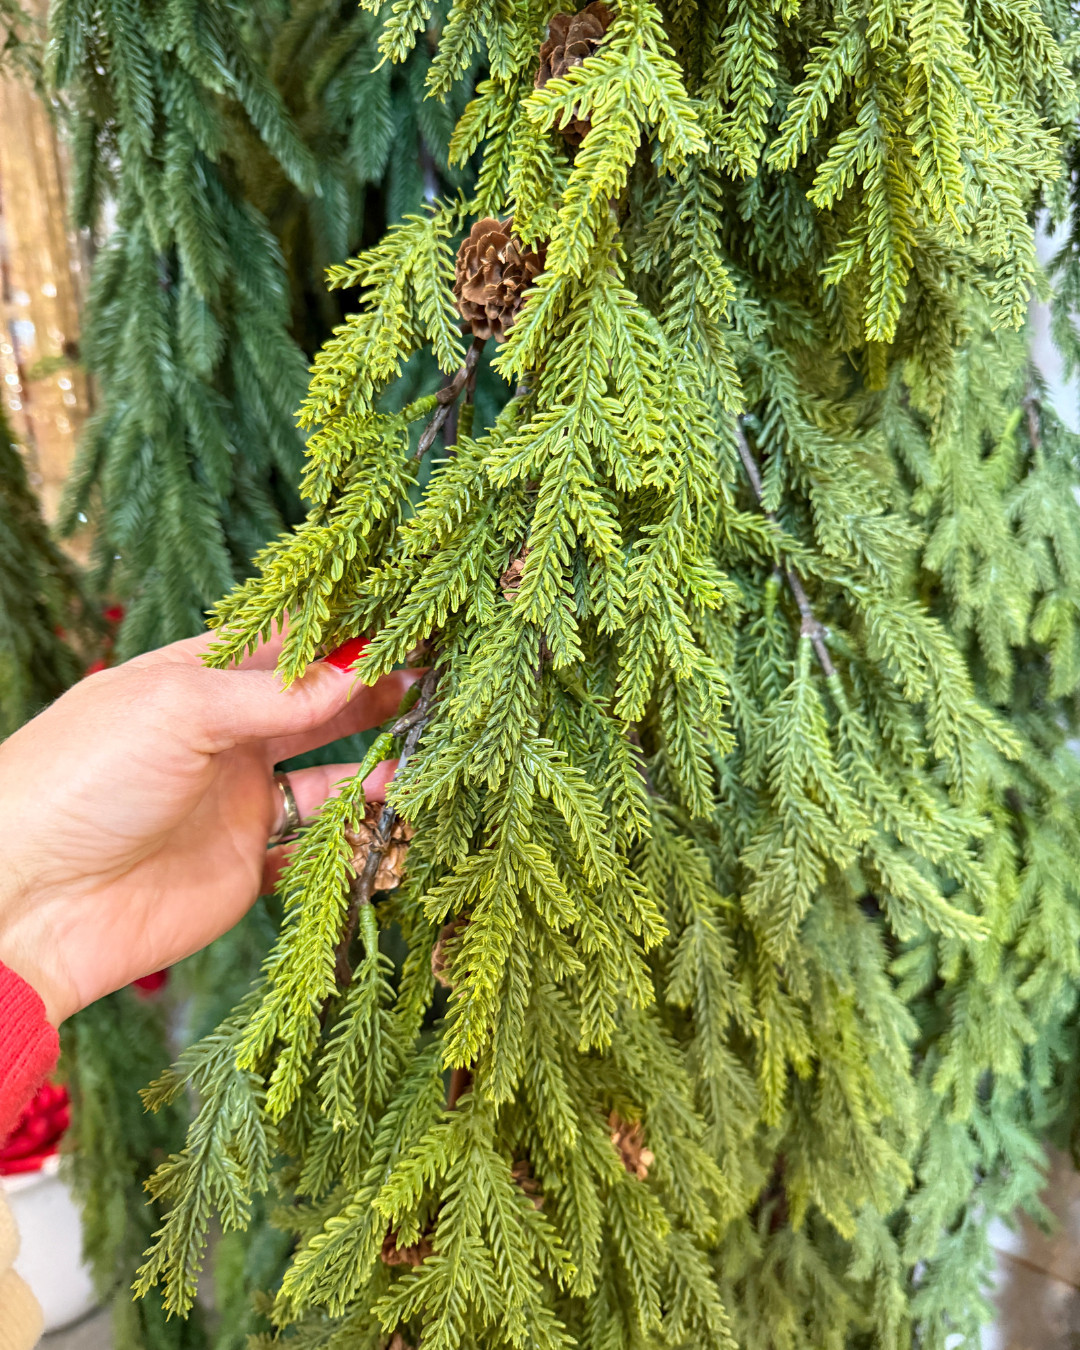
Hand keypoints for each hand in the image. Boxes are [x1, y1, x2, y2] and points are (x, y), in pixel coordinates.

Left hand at [0, 631, 414, 1025]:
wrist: (28, 904)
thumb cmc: (81, 780)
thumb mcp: (179, 710)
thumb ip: (276, 696)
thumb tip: (358, 670)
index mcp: (195, 680)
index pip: (284, 644)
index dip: (343, 634)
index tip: (405, 624)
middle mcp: (221, 736)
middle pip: (315, 707)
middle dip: (372, 693)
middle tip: (432, 681)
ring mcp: (236, 802)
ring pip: (327, 776)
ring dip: (375, 765)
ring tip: (419, 754)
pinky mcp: (247, 865)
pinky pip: (317, 847)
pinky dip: (356, 835)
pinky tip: (386, 820)